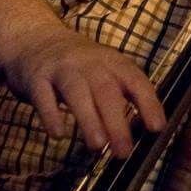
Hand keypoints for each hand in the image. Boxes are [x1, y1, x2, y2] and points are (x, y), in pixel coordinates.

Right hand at [7, 33, 166, 156]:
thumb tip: (144, 131)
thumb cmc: (78, 65)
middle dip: (117, 122)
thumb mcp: (104, 69)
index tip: (157, 128)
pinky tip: (58, 134)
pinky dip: (51, 115)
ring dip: (89, 119)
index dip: (148, 103)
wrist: (34, 39)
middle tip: (123, 151)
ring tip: (97, 146)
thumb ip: (122, 94)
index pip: (135, 80)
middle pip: (106, 90)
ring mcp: (62, 69)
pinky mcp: (36, 78)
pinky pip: (43, 96)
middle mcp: (89, 63)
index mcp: (112, 62)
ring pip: (77, 92)